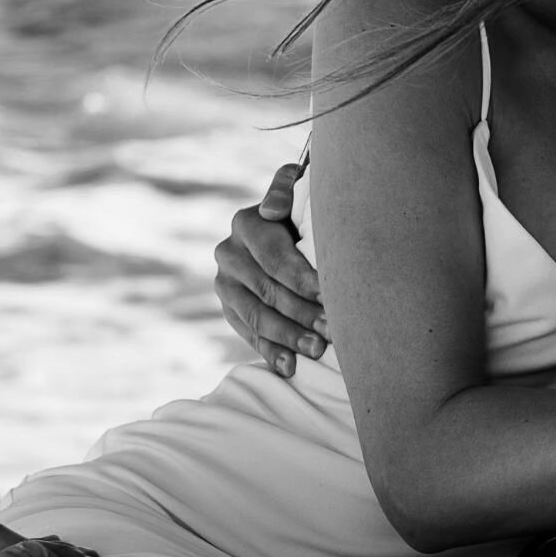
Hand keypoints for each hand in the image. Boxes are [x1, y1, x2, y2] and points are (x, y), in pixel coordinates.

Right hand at [214, 162, 327, 376]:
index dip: (304, 279)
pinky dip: (270, 352)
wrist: (286, 230)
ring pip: (257, 316)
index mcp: (246, 223)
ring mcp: (224, 284)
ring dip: (289, 336)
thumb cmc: (304, 211)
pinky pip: (248, 333)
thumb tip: (272, 210)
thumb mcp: (299, 189)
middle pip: (268, 291)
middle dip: (302, 312)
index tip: (331, 296)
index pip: (275, 258)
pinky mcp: (228, 308)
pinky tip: (290, 367)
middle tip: (331, 330)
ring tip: (317, 350)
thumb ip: (287, 189)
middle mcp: (228, 253)